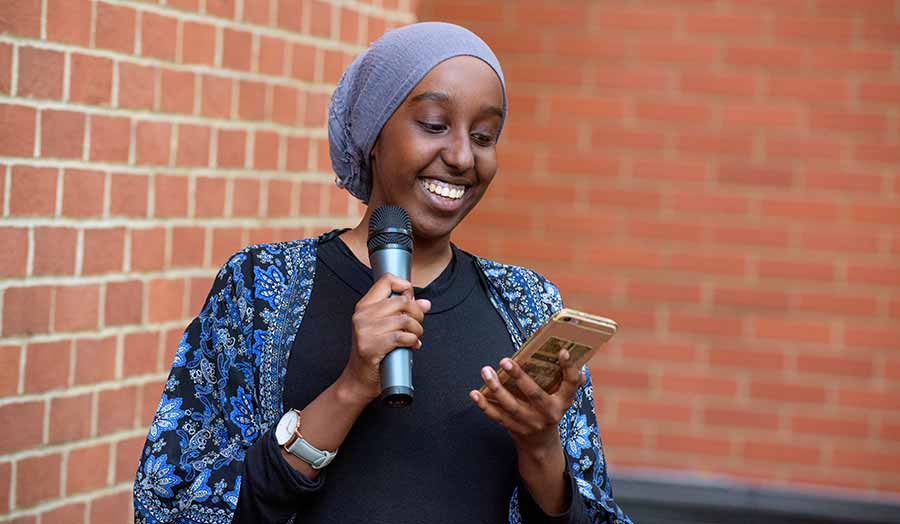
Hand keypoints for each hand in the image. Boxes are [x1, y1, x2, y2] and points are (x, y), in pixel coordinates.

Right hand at [339, 274, 430, 405]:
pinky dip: (412, 340)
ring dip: (417, 329)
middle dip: (417, 313)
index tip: (410, 298)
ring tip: (415, 337)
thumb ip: (403, 312)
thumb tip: (425, 304)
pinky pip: (402, 337)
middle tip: (417, 324)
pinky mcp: (372, 346)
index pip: (386, 281)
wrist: (359, 379)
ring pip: (405, 320)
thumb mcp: (384, 327)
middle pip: (401, 301)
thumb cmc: (372, 352)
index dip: (404, 286)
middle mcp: (363, 315)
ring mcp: (365, 331)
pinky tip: (412, 345)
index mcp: (364, 306)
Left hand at [469, 350, 584, 513]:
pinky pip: (496, 416)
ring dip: (496, 388)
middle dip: (519, 377)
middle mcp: (548, 413)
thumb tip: (569, 353)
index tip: (563, 351)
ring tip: (486, 371)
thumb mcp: (563, 397)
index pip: (571, 383)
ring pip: (511, 406)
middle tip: (505, 360)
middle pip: (534, 394)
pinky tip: (474, 393)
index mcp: (563, 401)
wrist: (541, 444)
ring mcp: (530, 423)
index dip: (569, 367)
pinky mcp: (513, 428)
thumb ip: (569, 378)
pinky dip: (484, 405)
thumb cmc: (550, 409)